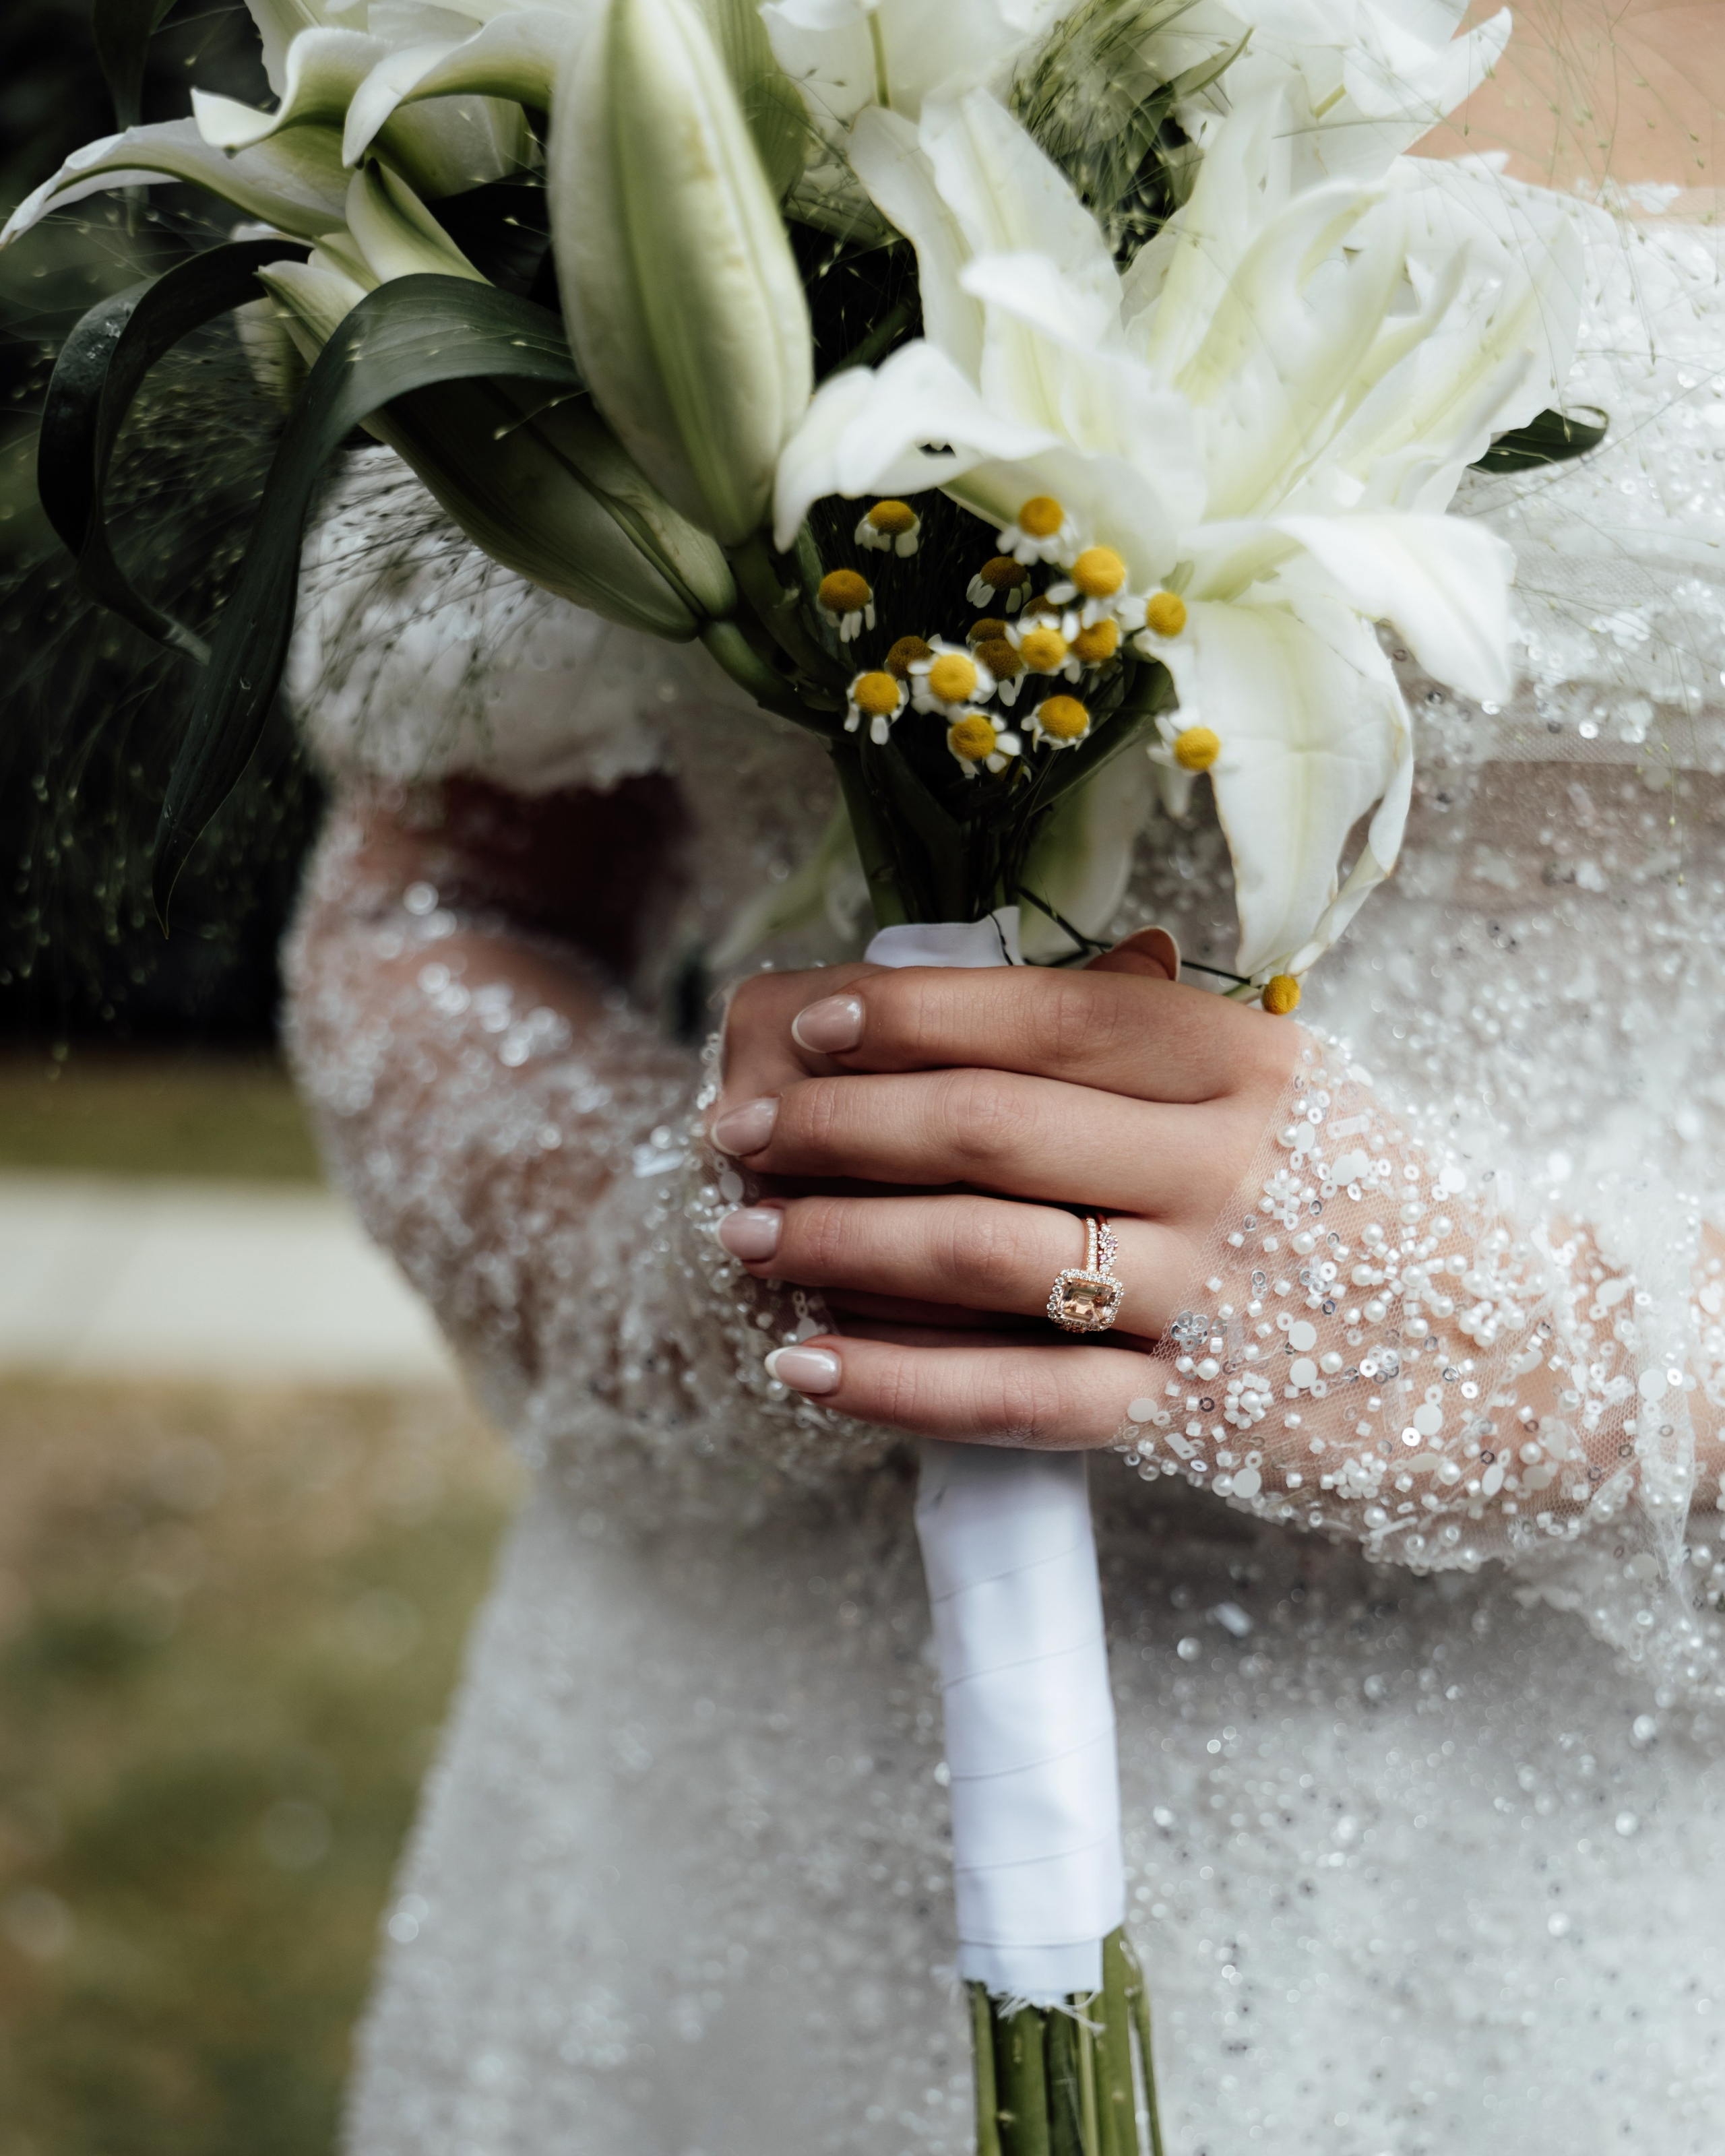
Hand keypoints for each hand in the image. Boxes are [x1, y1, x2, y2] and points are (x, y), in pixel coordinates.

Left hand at [708, 932, 1299, 1445]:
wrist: (1511, 1359)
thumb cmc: (1358, 1199)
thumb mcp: (1285, 1087)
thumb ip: (1149, 1038)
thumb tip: (960, 997)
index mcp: (1243, 1062)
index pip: (1045, 1015)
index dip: (908, 1015)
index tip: (807, 1024)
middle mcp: (1224, 1167)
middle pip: (988, 1127)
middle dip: (837, 1124)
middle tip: (737, 1131)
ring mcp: (1208, 1297)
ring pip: (985, 1255)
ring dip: (841, 1239)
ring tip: (745, 1235)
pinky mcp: (1195, 1419)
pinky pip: (1016, 1397)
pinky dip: (899, 1382)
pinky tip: (804, 1365)